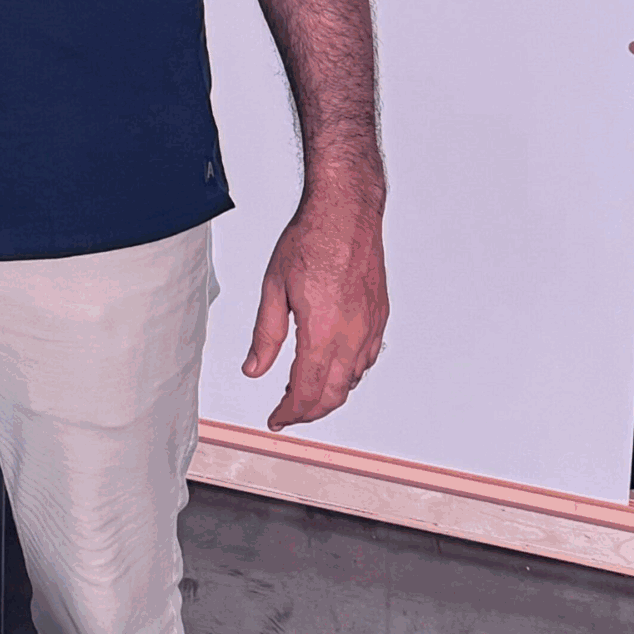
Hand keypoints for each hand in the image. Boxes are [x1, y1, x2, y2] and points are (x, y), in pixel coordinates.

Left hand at [243, 184, 387, 429]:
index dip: (289, 412)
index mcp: (322, 332)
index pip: (306, 390)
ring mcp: (370, 328)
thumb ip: (265, 334)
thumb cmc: (310, 241)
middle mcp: (352, 336)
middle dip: (308, 411)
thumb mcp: (273, 287)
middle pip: (332, 394)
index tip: (275, 420)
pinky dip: (348, 374)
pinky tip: (333, 368)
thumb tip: (254, 369)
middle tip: (286, 413)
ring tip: (303, 393)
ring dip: (328, 394)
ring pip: (352, 380)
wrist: (347, 214)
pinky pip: (367, 359)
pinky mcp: (380, 317)